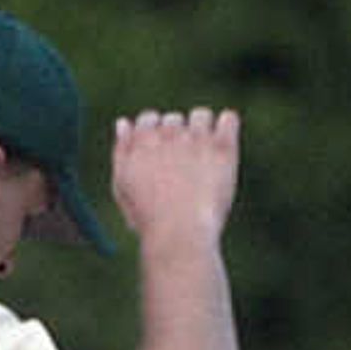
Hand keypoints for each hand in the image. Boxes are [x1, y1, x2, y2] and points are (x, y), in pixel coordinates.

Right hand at [109, 107, 240, 248]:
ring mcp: (196, 139)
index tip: (162, 159)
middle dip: (178, 137)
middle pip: (175, 118)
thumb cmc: (149, 218)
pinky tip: (221, 148)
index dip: (155, 136)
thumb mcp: (123, 186)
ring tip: (203, 159)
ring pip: (201, 115)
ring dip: (202, 129)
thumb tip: (123, 122)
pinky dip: (227, 126)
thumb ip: (122, 151)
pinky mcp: (222, 148)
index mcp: (142, 142)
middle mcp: (168, 134)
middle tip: (183, 169)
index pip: (148, 118)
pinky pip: (228, 119)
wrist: (180, 234)